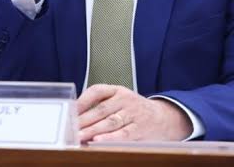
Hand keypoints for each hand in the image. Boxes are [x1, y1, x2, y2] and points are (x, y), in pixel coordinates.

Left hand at [77, 85, 192, 142]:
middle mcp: (126, 100)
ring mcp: (133, 114)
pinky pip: (123, 134)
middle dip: (84, 120)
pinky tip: (98, 141)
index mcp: (118, 90)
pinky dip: (110, 138)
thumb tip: (76, 114)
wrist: (164, 118)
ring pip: (110, 122)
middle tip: (70, 129)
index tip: (70, 111)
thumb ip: (100, 104)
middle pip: (101, 110)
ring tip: (79, 136)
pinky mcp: (140, 129)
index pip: (97, 90)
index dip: (83, 100)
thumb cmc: (134, 110)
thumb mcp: (120, 99)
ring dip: (93, 130)